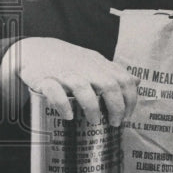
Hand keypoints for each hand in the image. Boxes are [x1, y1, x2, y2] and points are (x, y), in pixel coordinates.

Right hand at [0, 37, 138, 124]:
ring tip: (95, 121)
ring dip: (92, 107)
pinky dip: (63, 104)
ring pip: (82, 87)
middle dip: (116, 106)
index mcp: (98, 63)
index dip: (130, 98)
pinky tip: (68, 116)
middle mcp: (84, 67)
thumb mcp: (94, 63)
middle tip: (115, 122)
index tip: (128, 115)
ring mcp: (64, 73)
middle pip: (108, 84)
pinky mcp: (44, 79)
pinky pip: (54, 91)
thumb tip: (137, 81)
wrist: (35, 50)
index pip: (123, 79)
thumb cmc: (69, 61)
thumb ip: (114, 73)